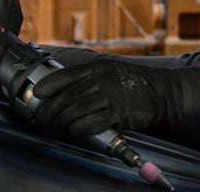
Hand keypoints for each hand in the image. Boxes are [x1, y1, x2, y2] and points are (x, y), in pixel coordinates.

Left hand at [32, 60, 199, 136]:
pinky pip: (91, 123)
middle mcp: (100, 80)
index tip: (37, 94)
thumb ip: (89, 77)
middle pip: (66, 97)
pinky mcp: (117, 113)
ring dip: (60, 122)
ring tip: (54, 127)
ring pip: (75, 111)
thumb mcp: (110, 71)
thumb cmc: (134, 82)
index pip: (65, 75)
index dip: (49, 85)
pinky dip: (78, 128)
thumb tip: (65, 88)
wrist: (161, 91)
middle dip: (49, 110)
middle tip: (41, 119)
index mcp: (96, 68)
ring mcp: (108, 96)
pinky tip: (73, 130)